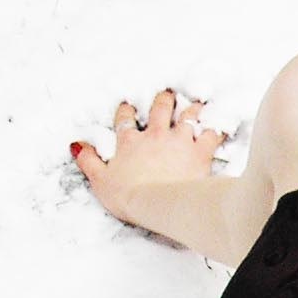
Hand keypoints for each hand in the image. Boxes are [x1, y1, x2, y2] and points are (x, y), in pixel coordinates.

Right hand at [70, 88, 226, 224]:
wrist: (157, 203)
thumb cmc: (128, 196)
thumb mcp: (99, 180)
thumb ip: (88, 161)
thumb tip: (77, 146)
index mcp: (130, 142)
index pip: (125, 120)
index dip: (126, 112)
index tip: (128, 107)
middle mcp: (155, 135)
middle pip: (160, 109)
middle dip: (163, 100)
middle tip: (166, 94)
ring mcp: (179, 141)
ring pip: (187, 116)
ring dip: (192, 109)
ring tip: (195, 103)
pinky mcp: (200, 151)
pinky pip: (212, 134)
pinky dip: (217, 129)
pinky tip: (220, 125)